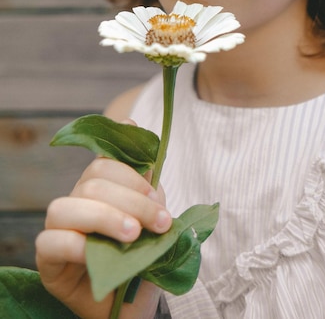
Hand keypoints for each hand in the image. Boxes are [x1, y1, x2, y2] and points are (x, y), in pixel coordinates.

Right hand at [35, 155, 171, 318]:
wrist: (133, 309)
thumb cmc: (142, 263)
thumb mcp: (152, 221)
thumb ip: (147, 186)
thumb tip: (140, 139)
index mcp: (101, 189)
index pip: (105, 160)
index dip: (129, 166)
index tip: (155, 186)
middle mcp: (77, 203)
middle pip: (93, 181)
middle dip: (132, 198)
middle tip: (159, 221)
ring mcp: (59, 229)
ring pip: (69, 204)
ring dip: (106, 216)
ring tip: (133, 235)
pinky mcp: (48, 260)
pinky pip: (52, 241)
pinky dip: (78, 244)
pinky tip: (100, 254)